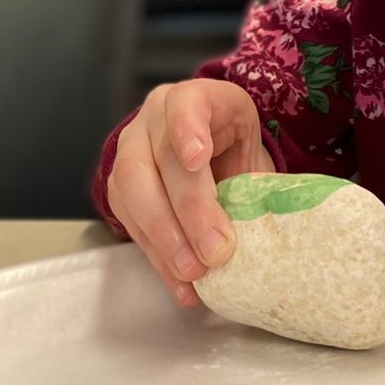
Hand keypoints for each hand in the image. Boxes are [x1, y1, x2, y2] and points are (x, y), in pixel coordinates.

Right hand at [105, 78, 273, 305]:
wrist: (209, 156)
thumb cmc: (235, 154)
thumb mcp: (253, 155)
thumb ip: (254, 184)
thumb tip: (266, 234)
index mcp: (196, 99)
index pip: (186, 103)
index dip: (187, 129)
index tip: (197, 158)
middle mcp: (154, 120)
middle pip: (158, 160)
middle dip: (187, 210)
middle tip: (215, 252)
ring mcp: (130, 152)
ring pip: (132, 190)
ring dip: (165, 239)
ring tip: (194, 273)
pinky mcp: (118, 189)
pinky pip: (130, 223)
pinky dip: (158, 258)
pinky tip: (181, 285)